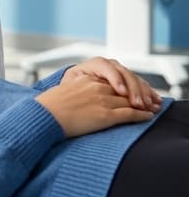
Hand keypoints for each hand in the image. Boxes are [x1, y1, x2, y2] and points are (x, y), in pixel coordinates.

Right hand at [36, 77, 156, 137]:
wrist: (45, 116)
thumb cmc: (51, 107)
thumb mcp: (66, 91)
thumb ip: (79, 90)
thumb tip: (85, 97)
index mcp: (87, 80)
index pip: (113, 81)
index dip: (127, 86)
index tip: (134, 91)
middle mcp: (97, 88)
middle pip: (125, 89)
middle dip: (138, 94)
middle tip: (149, 99)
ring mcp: (102, 101)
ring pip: (130, 101)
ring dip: (143, 105)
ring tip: (152, 108)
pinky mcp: (105, 115)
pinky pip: (129, 114)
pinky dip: (141, 115)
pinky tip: (147, 116)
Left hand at [61, 57, 162, 111]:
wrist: (71, 100)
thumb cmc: (69, 93)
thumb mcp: (71, 86)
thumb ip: (81, 83)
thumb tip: (90, 85)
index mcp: (92, 65)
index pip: (105, 66)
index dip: (115, 78)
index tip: (121, 92)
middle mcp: (108, 66)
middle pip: (123, 72)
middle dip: (133, 88)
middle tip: (138, 104)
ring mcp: (119, 73)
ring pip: (134, 79)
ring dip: (143, 92)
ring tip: (149, 105)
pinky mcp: (127, 83)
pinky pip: (140, 85)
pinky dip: (148, 93)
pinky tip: (155, 100)